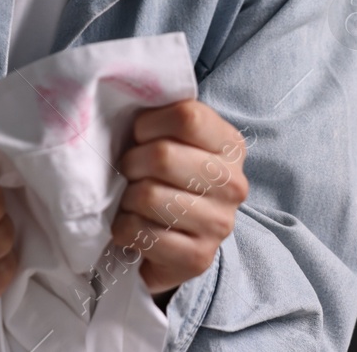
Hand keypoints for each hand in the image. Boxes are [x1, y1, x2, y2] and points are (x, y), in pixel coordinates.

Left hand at [111, 99, 248, 296]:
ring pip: (148, 196)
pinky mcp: (198, 258)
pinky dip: (124, 228)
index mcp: (230, 145)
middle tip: (129, 172)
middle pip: (163, 157)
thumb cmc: (167, 177)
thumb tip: (123, 98)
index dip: (149, 124)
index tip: (140, 136)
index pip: (187, 117)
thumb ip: (161, 117)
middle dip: (131, 163)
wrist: (177, 238)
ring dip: (126, 199)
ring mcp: (220, 224)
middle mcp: (233, 183)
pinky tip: (133, 226)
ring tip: (131, 200)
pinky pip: (142, 233)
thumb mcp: (172, 138)